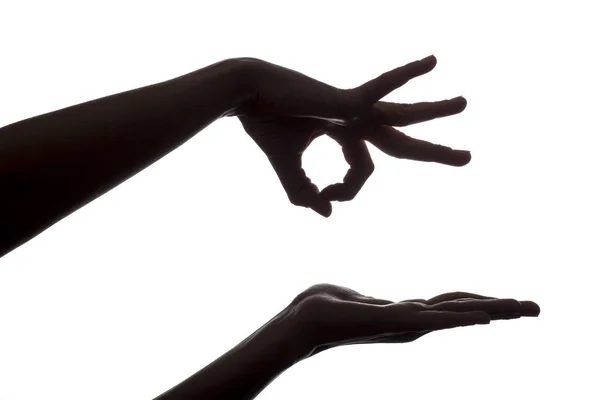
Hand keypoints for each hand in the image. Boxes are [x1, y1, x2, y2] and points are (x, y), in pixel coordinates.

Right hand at [234, 56, 469, 216]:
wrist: (246, 96)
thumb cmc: (266, 127)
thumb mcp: (288, 170)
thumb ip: (305, 193)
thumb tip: (328, 214)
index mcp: (345, 131)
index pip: (362, 172)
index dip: (346, 192)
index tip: (324, 196)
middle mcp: (356, 119)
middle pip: (402, 142)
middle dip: (435, 152)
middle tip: (467, 158)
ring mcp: (354, 107)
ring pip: (403, 115)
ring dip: (435, 111)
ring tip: (465, 104)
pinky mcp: (346, 99)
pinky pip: (380, 87)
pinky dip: (404, 75)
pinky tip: (432, 61)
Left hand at [289, 284, 539, 357]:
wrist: (302, 320)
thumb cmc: (327, 307)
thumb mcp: (360, 300)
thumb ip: (379, 305)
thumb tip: (379, 303)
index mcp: (406, 314)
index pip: (452, 306)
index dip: (482, 303)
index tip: (510, 302)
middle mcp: (412, 323)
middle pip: (463, 311)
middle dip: (500, 309)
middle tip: (536, 307)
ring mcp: (405, 325)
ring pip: (456, 315)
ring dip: (492, 311)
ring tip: (523, 308)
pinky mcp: (393, 322)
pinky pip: (432, 319)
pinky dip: (461, 319)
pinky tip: (484, 317)